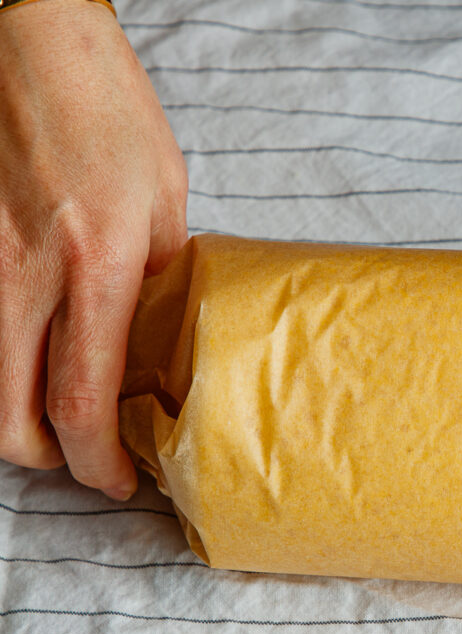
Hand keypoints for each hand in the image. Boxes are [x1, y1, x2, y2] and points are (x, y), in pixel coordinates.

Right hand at [0, 0, 187, 499]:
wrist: (28, 38)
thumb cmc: (106, 108)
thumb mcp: (164, 199)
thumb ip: (159, 277)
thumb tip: (159, 340)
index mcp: (95, 266)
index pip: (83, 404)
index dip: (101, 464)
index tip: (125, 480)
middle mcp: (22, 278)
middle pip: (9, 421)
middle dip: (49, 461)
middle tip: (88, 458)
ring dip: (18, 419)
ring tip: (64, 413)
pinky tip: (33, 357)